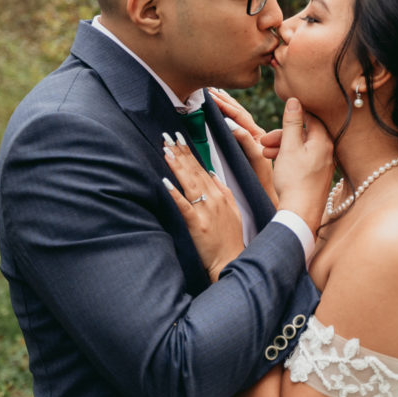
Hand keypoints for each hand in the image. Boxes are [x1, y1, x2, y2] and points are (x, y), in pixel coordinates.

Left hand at [163, 134, 243, 281]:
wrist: (230, 260)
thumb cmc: (230, 238)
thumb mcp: (233, 209)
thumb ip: (223, 189)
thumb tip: (211, 172)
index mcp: (221, 194)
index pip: (202, 168)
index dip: (189, 152)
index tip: (178, 138)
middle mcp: (214, 199)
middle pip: (194, 171)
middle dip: (180, 152)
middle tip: (167, 136)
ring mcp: (205, 211)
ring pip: (189, 183)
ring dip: (177, 166)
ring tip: (166, 151)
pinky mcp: (197, 224)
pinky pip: (184, 205)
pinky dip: (174, 193)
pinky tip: (165, 181)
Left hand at [208, 88, 276, 204]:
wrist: (265, 197)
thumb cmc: (252, 179)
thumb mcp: (241, 157)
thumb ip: (234, 141)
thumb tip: (221, 127)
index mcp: (253, 135)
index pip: (238, 114)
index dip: (226, 101)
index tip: (212, 90)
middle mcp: (258, 136)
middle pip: (240, 113)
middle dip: (225, 99)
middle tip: (209, 89)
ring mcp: (259, 145)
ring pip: (244, 123)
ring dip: (229, 109)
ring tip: (214, 98)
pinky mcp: (259, 157)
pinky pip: (248, 142)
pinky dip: (239, 132)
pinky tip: (228, 123)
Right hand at [272, 98, 333, 235]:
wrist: (300, 213)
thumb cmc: (294, 180)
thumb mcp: (289, 147)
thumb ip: (292, 123)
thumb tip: (295, 100)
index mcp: (323, 141)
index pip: (310, 118)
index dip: (293, 115)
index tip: (278, 116)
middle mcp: (327, 151)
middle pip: (303, 134)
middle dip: (282, 135)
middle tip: (263, 141)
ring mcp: (323, 165)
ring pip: (301, 147)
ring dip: (282, 147)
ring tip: (264, 154)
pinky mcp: (317, 176)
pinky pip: (303, 160)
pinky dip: (288, 158)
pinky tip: (275, 163)